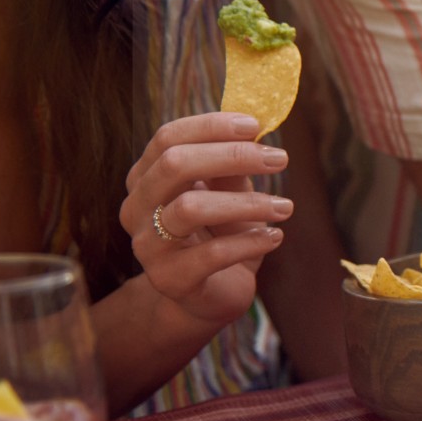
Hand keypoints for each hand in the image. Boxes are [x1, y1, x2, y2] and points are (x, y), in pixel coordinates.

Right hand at [119, 113, 293, 327]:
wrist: (209, 294)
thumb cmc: (219, 234)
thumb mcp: (228, 193)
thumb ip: (231, 166)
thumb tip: (252, 129)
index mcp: (146, 178)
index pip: (167, 138)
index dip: (211, 126)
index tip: (255, 126)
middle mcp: (137, 209)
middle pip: (174, 165)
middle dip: (232, 156)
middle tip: (279, 159)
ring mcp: (148, 246)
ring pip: (190, 208)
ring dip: (247, 203)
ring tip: (285, 207)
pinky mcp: (169, 279)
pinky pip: (212, 254)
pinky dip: (250, 242)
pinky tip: (274, 237)